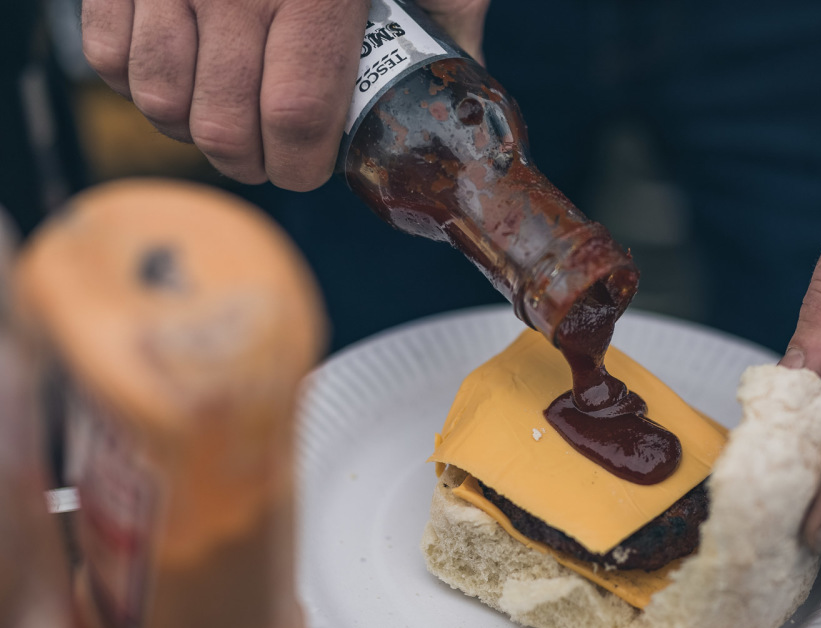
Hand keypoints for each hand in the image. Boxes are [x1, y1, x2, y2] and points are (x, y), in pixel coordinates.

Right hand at [81, 0, 489, 190]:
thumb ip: (445, 3)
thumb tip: (463, 72)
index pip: (298, 114)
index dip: (302, 165)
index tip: (311, 170)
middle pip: (225, 126)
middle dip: (251, 163)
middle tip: (270, 159)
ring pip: (160, 102)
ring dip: (192, 130)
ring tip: (224, 119)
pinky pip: (108, 58)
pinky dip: (137, 85)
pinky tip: (178, 75)